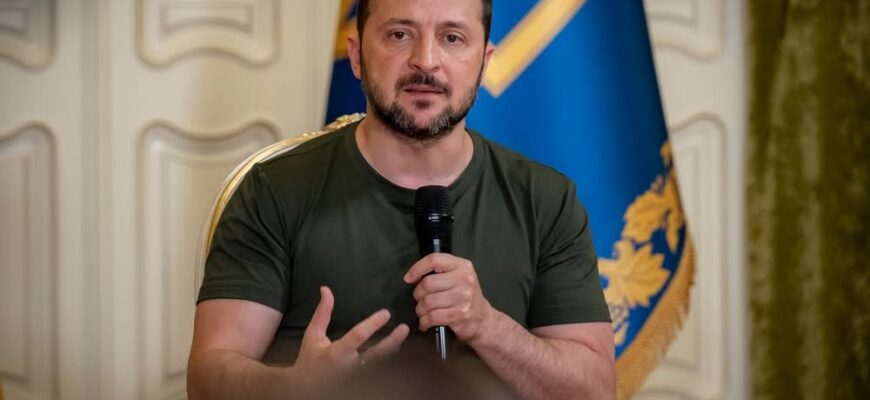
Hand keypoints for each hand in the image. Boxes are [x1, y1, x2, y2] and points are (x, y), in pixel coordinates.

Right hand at [294, 287, 408, 388]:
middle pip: (376, 355)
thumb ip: (322, 313)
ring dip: (392, 349)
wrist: (305, 388)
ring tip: (402, 334)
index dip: (373, 324)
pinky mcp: (361, 382)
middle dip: (392, 341)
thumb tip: (326, 290)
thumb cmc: (309, 359)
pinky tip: (394, 346)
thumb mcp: (312, 335)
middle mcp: (349, 367)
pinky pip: (378, 370)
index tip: (385, 313)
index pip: (357, 337)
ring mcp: (357, 377)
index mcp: (335, 354)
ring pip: (381, 364)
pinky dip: (387, 358)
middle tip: (404, 328)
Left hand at [404, 253, 494, 341]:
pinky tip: (425, 322)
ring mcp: (463, 297)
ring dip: (420, 309)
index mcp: (462, 266)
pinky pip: (432, 317)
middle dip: (418, 294)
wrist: (483, 319)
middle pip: (427, 283)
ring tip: (423, 312)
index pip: (434, 260)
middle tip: (420, 299)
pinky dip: (424, 321)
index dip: (417, 268)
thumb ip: (440, 272)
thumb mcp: (459, 277)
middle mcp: (464, 279)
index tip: (409, 278)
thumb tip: (414, 277)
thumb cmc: (465, 296)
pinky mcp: (459, 314)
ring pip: (428, 301)